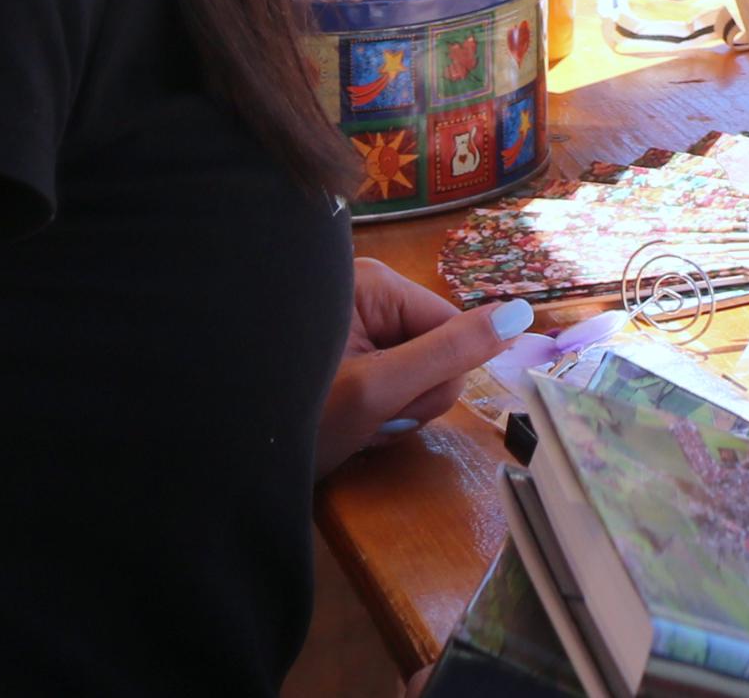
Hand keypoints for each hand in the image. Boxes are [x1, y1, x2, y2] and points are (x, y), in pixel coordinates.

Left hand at [316, 262, 532, 470]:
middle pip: (435, 350)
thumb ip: (451, 353)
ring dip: (393, 410)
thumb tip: (521, 315)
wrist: (227, 464)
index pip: (452, 328)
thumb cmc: (299, 421)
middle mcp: (363, 293)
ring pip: (416, 372)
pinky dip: (374, 411)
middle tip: (368, 422)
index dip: (437, 379)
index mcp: (373, 284)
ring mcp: (350, 323)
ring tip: (350, 426)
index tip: (394, 410)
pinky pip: (389, 379)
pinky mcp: (342, 352)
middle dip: (411, 397)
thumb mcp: (379, 391)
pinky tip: (344, 424)